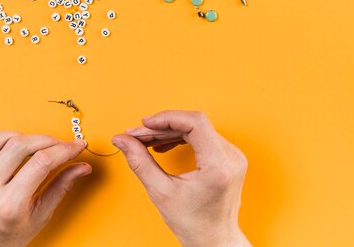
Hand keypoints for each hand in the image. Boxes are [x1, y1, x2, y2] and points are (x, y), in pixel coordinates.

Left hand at [0, 132, 91, 246]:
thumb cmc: (6, 237)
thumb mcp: (40, 217)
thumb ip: (61, 187)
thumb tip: (82, 166)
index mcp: (8, 206)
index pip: (42, 162)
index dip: (64, 149)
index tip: (76, 145)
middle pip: (20, 146)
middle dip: (47, 140)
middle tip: (59, 144)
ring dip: (20, 136)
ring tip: (33, 145)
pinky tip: (8, 144)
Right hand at [112, 111, 250, 246]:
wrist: (214, 239)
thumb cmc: (193, 222)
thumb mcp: (161, 192)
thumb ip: (140, 162)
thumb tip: (121, 140)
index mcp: (218, 165)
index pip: (195, 123)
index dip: (167, 118)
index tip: (144, 123)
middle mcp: (231, 156)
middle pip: (193, 124)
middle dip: (161, 127)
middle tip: (135, 135)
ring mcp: (232, 155)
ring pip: (197, 129)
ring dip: (168, 131)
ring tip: (144, 141)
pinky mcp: (228, 156)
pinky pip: (202, 137)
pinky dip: (180, 138)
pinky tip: (161, 145)